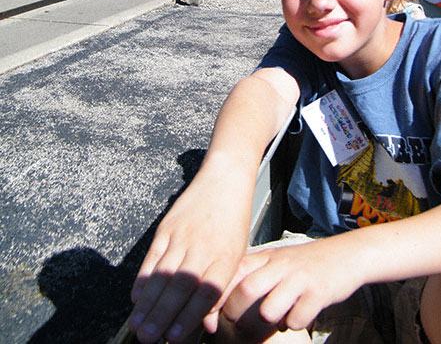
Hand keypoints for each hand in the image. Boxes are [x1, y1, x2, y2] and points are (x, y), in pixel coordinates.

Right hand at [127, 186, 248, 342]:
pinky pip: (153, 256)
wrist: (225, 178)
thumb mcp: (238, 253)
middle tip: (148, 338)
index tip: (175, 336)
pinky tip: (136, 297)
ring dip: (148, 303)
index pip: (207, 291)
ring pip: (163, 274)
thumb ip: (223, 288)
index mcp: (226, 256)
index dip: (189, 315)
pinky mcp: (168, 227)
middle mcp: (203, 247)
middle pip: (180, 286)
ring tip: (137, 325)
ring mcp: (183, 236)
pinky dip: (142, 278)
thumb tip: (206, 326)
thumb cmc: (234, 220)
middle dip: (161, 316)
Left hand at [219, 238, 363, 334]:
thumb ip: (256, 274)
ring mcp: (300, 278)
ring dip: (269, 320)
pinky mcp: (319, 293)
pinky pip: (297, 320)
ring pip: (269, 310)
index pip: (235, 271)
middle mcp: (281, 265)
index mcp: (268, 257)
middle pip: (246, 289)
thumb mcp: (279, 260)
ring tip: (277, 317)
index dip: (218, 295)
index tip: (212, 313)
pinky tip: (299, 315)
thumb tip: (226, 301)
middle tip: (234, 323)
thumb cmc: (308, 263)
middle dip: (234, 312)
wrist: (348, 254)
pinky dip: (294, 323)